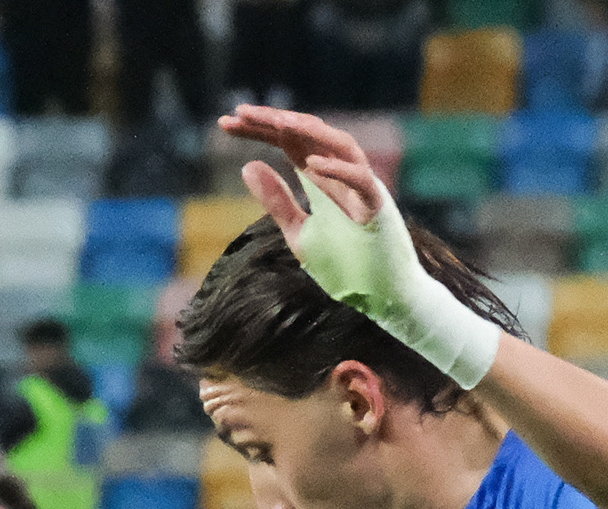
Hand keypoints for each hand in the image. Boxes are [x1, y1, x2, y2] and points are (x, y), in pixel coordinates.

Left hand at [217, 105, 503, 390]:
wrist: (383, 297)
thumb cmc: (346, 266)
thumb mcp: (300, 233)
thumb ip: (277, 201)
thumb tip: (247, 165)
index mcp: (320, 178)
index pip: (287, 142)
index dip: (259, 129)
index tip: (224, 123)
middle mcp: (341, 174)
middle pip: (308, 135)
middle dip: (274, 121)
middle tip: (240, 112)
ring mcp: (362, 188)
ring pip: (339, 144)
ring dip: (309, 132)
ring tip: (277, 122)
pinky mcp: (378, 207)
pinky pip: (360, 180)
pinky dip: (338, 170)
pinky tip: (310, 165)